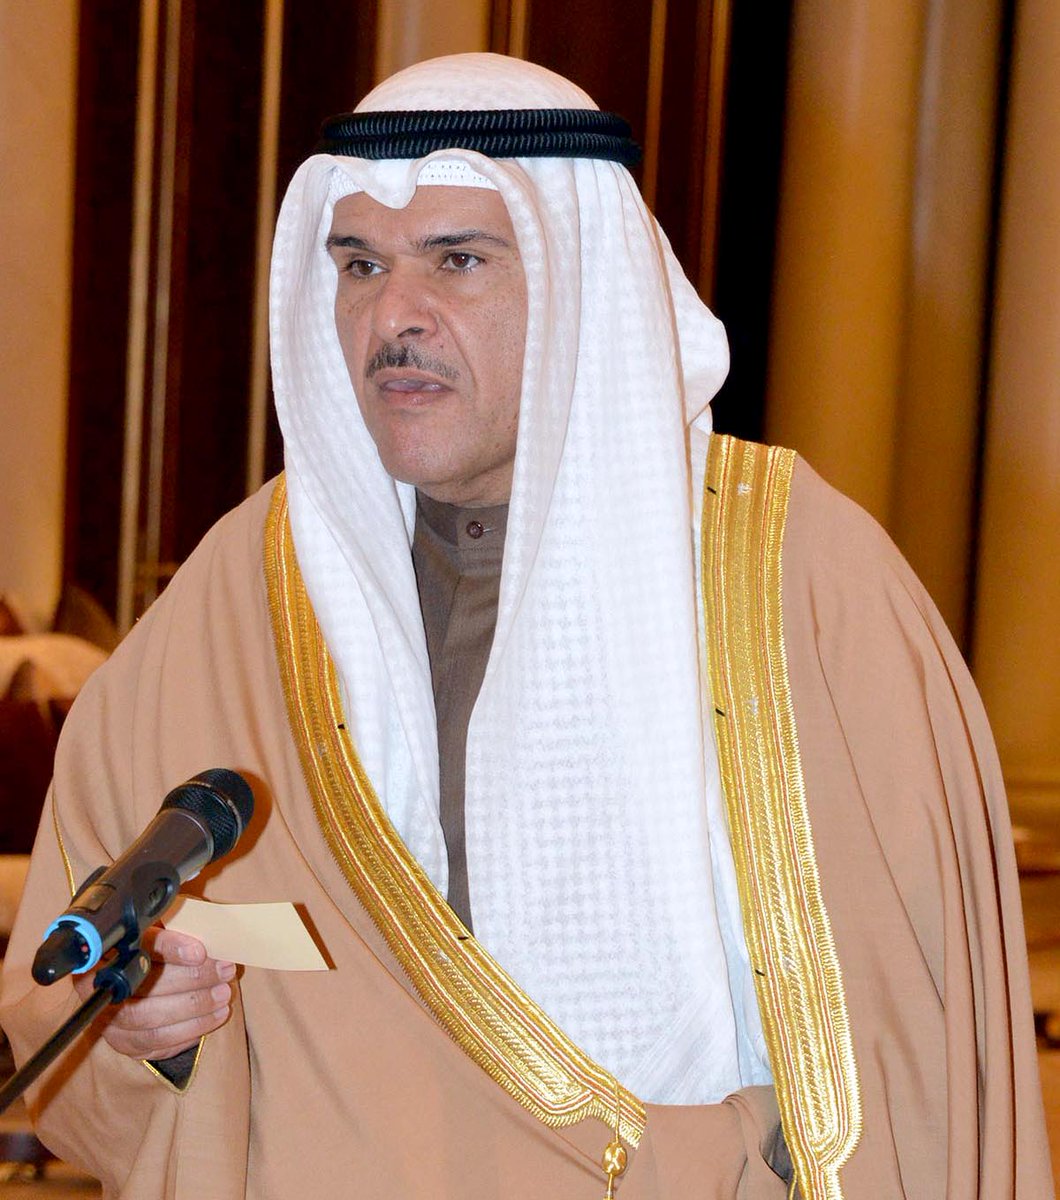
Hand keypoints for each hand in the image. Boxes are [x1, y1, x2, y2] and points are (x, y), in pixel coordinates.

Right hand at [72, 927, 236, 1060]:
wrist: (142, 980)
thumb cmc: (160, 949)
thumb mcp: (167, 928)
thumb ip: (182, 925)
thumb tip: (214, 930)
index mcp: (111, 949)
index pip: (139, 946)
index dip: (171, 948)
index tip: (200, 952)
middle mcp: (103, 986)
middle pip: (146, 988)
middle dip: (193, 980)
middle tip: (224, 972)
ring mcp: (110, 1018)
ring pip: (151, 1021)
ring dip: (195, 1009)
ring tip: (223, 996)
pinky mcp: (125, 1042)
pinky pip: (157, 1043)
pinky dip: (189, 1031)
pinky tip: (212, 1017)